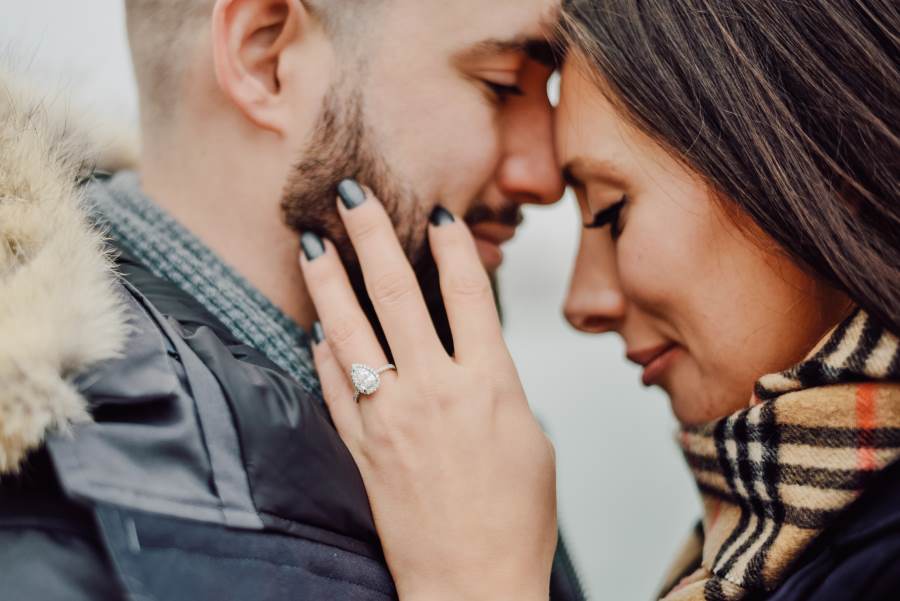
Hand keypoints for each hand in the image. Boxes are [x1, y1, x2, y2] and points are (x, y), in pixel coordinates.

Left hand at [298, 180, 556, 600]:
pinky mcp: (361, 446)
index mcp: (490, 385)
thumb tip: (474, 355)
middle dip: (373, 235)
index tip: (439, 216)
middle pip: (398, 295)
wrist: (472, 583)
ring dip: (329, 281)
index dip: (454, 248)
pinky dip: (322, 352)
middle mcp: (436, 391)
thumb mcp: (530, 439)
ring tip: (313, 242)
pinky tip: (314, 324)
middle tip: (351, 195)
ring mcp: (391, 417)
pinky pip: (334, 386)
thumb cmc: (515, 518)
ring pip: (350, 332)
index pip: (468, 294)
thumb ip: (499, 385)